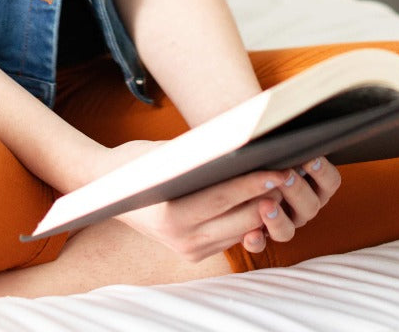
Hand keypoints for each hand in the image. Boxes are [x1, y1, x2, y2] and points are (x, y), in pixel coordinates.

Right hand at [107, 142, 340, 262]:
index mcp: (172, 215)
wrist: (106, 192)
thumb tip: (242, 145)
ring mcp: (189, 250)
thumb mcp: (165, 154)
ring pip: (241, 231)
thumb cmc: (136, 163)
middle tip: (292, 174)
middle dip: (267, 197)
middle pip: (239, 219)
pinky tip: (264, 197)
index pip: (223, 197)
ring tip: (283, 184)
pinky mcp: (194, 253)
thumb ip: (200, 156)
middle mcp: (182, 239)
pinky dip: (249, 217)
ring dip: (263, 209)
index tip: (279, 170)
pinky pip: (231, 236)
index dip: (254, 184)